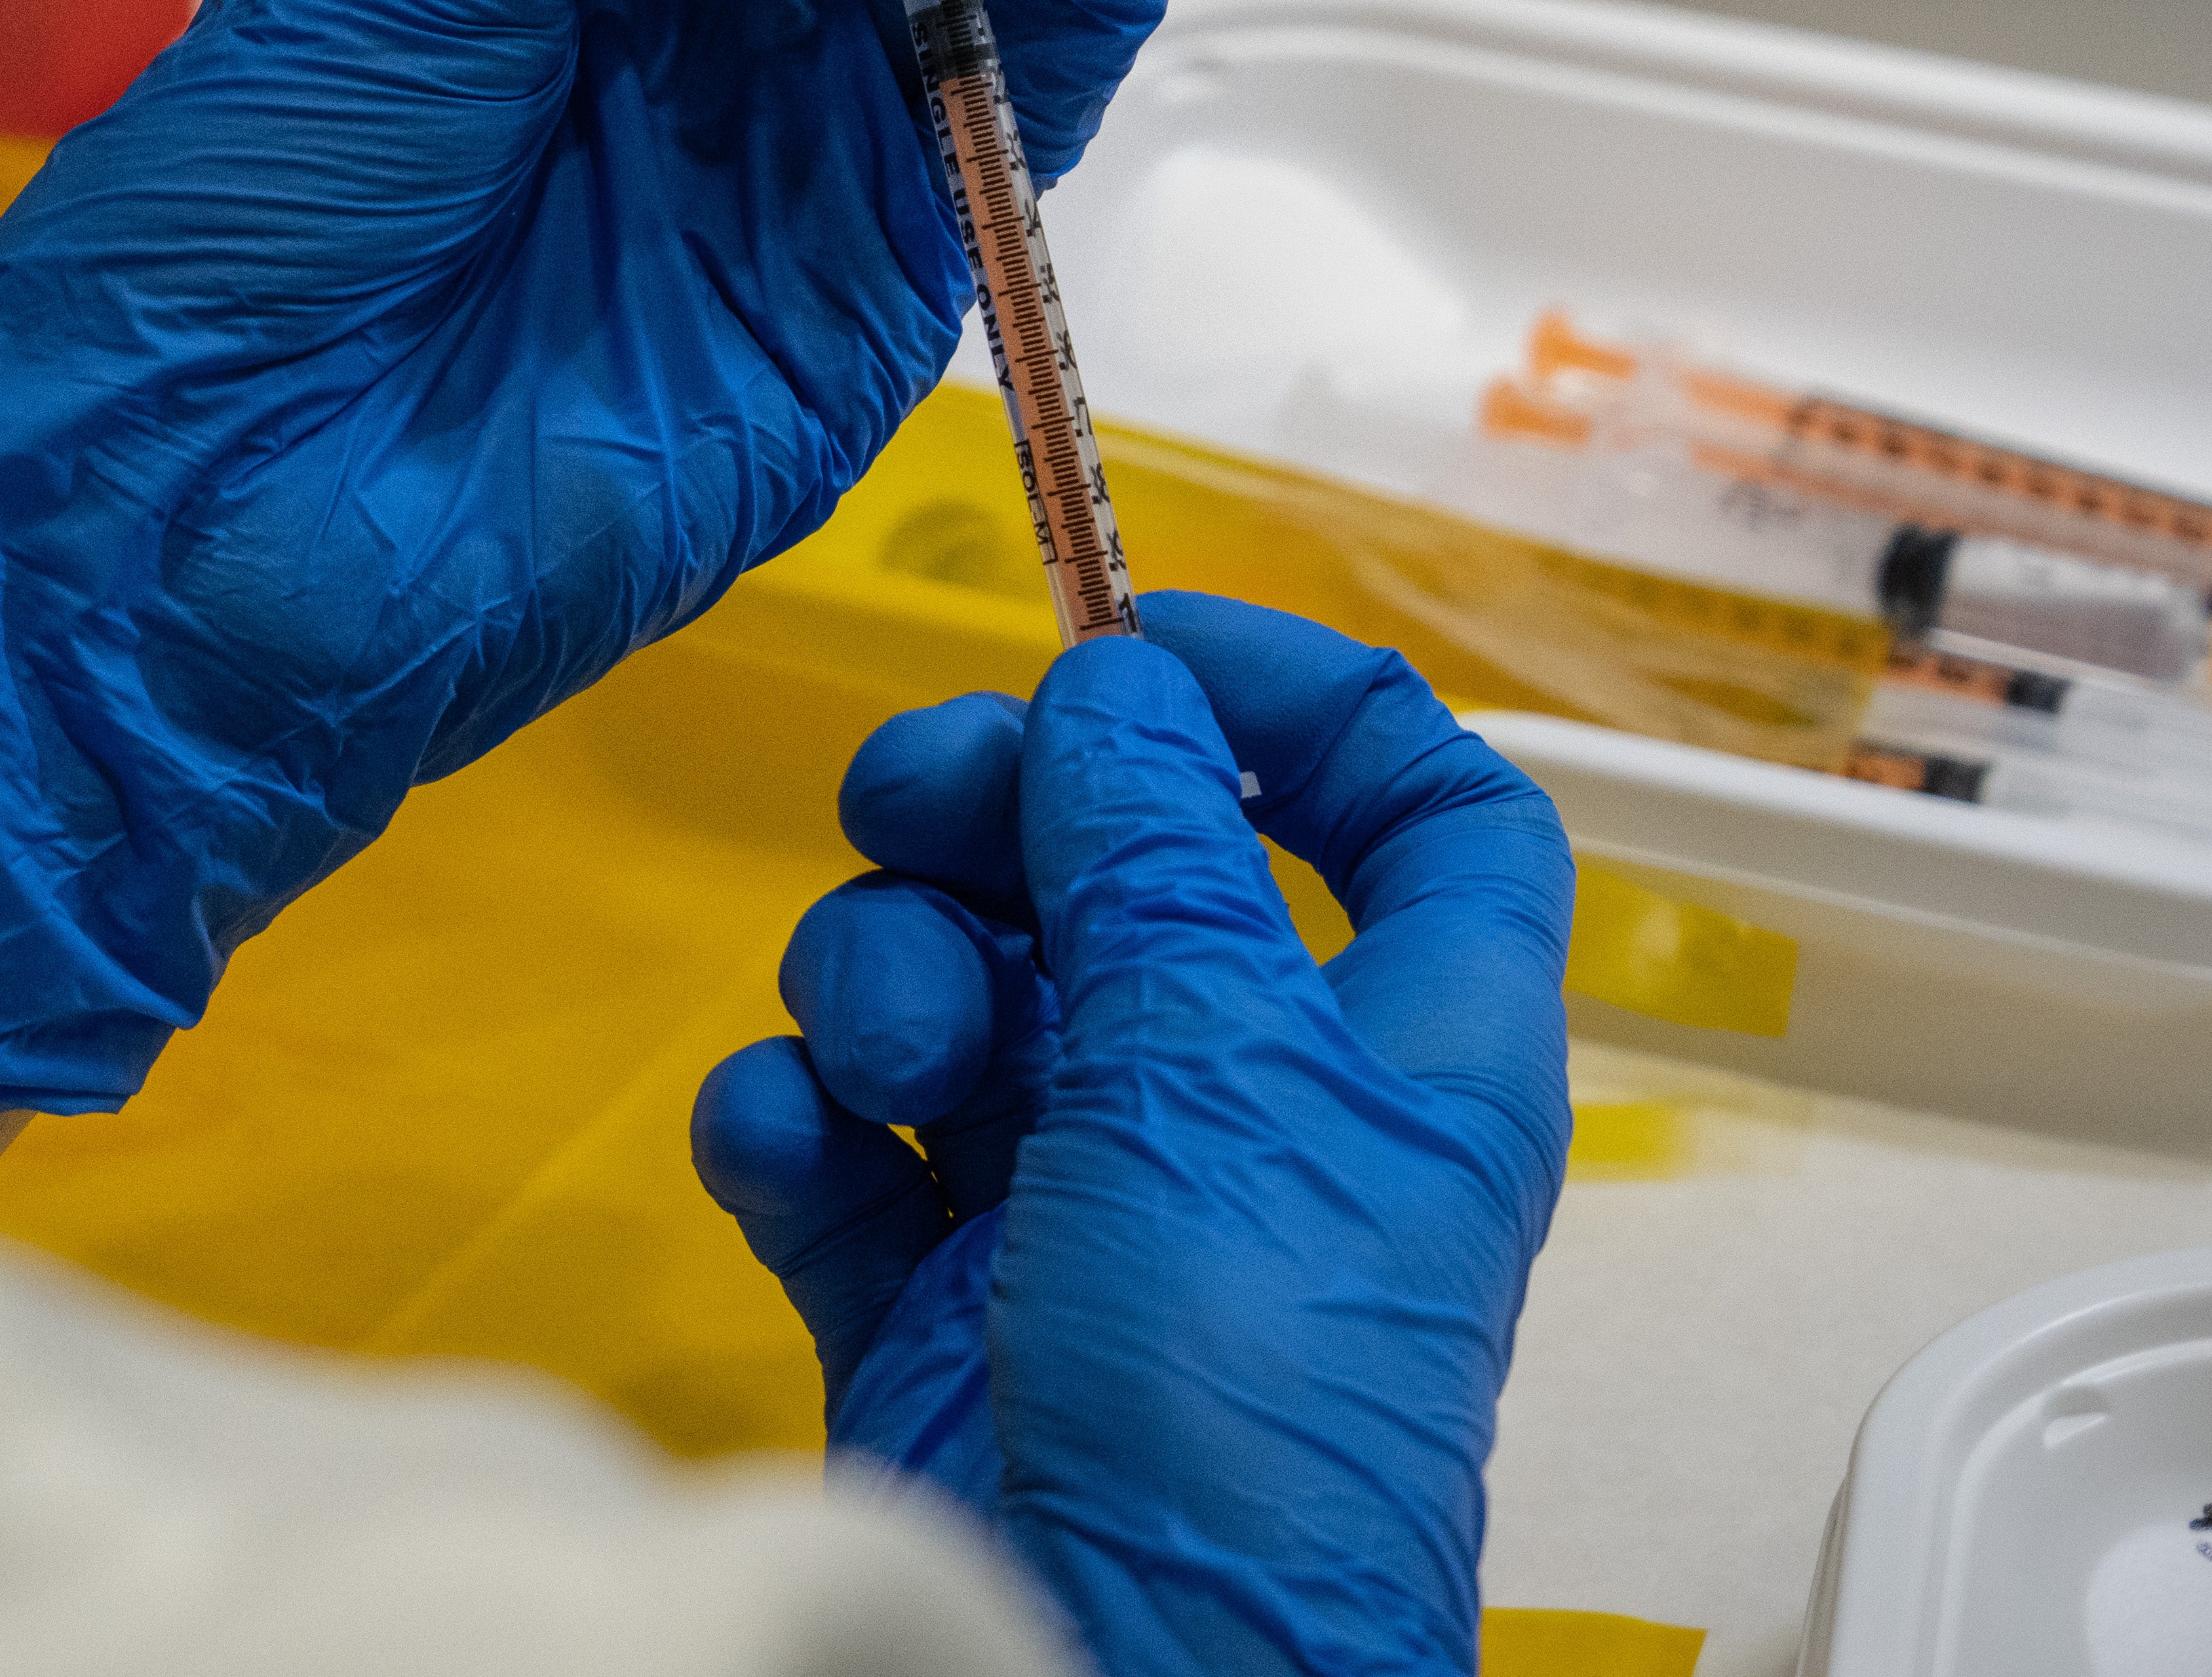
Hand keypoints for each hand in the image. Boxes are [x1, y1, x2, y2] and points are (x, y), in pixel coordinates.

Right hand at [691, 600, 1574, 1673]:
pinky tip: (798, 1145)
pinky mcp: (929, 1291)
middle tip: (913, 801)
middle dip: (994, 813)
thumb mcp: (1220, 1069)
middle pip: (1115, 867)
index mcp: (1393, 1046)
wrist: (1115, 1655)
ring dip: (889, 974)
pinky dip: (801, 1120)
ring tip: (888, 1055)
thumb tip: (1121, 686)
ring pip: (956, 982)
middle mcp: (1239, 1103)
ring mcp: (1072, 1199)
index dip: (1302, 699)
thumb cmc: (1243, 1393)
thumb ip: (1154, 851)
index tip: (1144, 636)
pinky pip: (842, 1137)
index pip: (1413, 812)